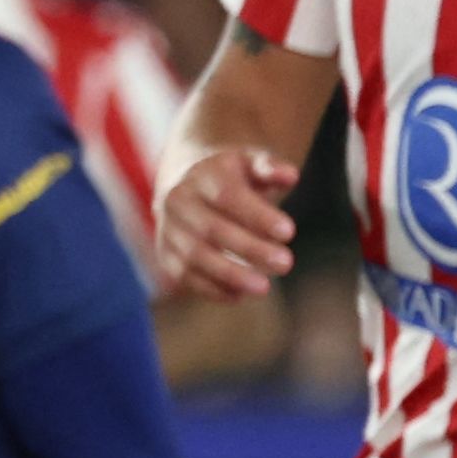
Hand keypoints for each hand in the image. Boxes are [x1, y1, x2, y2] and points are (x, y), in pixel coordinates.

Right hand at [155, 145, 300, 301]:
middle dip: (250, 249)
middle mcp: (179, 200)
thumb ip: (270, 167)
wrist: (187, 180)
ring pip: (195, 256)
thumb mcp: (251, 162)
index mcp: (202, 174)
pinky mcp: (166, 252)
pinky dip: (211, 288)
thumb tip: (291, 175)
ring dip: (230, 275)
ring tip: (264, 287)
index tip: (290, 232)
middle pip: (212, 229)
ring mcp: (168, 228)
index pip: (228, 196)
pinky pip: (184, 275)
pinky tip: (239, 295)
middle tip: (286, 264)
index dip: (257, 215)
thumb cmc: (232, 175)